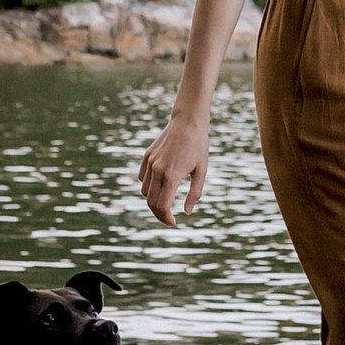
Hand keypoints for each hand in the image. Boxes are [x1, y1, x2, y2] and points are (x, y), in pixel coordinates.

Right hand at [138, 110, 209, 224]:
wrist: (188, 121)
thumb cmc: (198, 146)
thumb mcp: (201, 171)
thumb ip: (194, 193)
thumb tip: (186, 212)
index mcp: (172, 175)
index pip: (162, 206)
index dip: (166, 218)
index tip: (173, 222)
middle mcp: (157, 170)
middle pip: (151, 202)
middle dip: (159, 214)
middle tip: (169, 219)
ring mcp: (150, 162)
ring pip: (145, 191)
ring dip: (153, 200)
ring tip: (165, 202)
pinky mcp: (147, 156)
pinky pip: (142, 178)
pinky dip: (148, 186)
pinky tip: (159, 186)